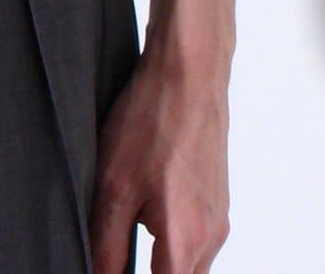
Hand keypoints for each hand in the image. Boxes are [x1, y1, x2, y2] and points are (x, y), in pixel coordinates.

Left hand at [88, 40, 231, 271]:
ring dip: (158, 257)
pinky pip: (193, 234)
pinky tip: (145, 198)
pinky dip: (169, 233)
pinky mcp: (216, 198)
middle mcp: (211, 238)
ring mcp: (218, 217)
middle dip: (148, 270)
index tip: (111, 265)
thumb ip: (107, 245)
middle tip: (114, 248)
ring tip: (127, 219)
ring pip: (187, 262)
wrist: (190, 70)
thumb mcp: (113, 186)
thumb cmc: (153, 120)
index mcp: (186, 244)